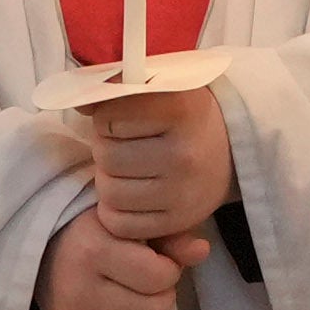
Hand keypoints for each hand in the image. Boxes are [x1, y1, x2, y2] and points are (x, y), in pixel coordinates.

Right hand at [38, 215, 187, 309]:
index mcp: (94, 251)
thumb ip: (168, 236)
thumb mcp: (129, 223)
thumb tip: (202, 251)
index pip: (156, 277)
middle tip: (156, 288)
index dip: (170, 272)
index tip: (162, 264)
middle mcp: (80, 290)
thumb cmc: (96, 232)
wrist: (44, 250)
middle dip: (165, 301)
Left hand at [78, 75, 230, 239]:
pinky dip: (116, 210)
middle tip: (126, 144)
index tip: (124, 116)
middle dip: (106, 148)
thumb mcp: (160, 86)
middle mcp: (184, 153)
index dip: (106, 116)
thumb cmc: (183, 114)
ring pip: (109, 192)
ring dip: (109, 179)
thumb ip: (118, 86)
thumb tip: (79, 102)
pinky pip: (119, 223)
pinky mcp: (178, 221)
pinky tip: (133, 193)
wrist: (229, 150)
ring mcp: (183, 192)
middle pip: (106, 156)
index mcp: (180, 108)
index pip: (108, 117)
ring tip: (130, 167)